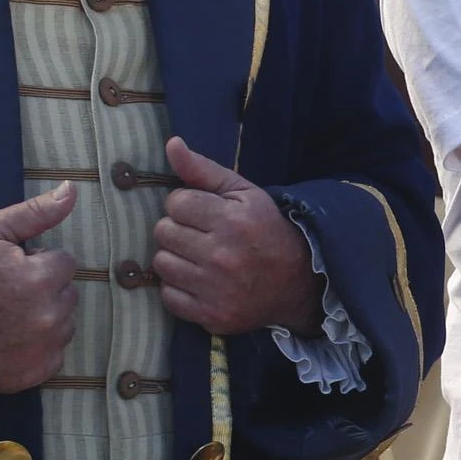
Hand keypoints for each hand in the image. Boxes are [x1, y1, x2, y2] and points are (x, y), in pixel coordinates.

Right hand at [0, 185, 79, 392]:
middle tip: (3, 293)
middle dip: (43, 289)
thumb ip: (35, 213)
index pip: (63, 263)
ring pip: (64, 323)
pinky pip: (54, 354)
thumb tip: (71, 190)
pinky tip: (7, 339)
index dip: (35, 262)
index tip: (7, 269)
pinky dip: (37, 347)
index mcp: (40, 279)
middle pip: (67, 293)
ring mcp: (41, 350)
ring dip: (44, 317)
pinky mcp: (33, 374)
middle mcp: (48, 318)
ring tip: (3, 315)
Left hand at [153, 137, 324, 336]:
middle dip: (178, 230)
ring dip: (175, 259)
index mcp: (234, 220)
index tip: (204, 214)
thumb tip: (172, 144)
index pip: (175, 203)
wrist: (299, 283)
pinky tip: (200, 282)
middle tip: (201, 237)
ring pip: (161, 263)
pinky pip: (168, 296)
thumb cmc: (266, 231)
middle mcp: (224, 255)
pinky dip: (179, 289)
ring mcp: (217, 289)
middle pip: (163, 232)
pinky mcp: (213, 316)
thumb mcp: (244, 194)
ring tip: (199, 259)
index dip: (186, 205)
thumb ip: (204, 169)